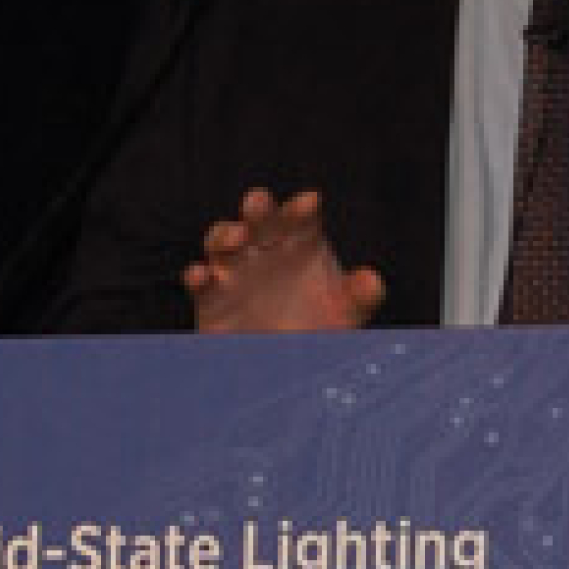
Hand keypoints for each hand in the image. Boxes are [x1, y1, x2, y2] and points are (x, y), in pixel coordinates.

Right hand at [183, 187, 384, 332]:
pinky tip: (203, 275)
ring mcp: (237, 270)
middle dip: (258, 208)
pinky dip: (197, 275)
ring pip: (222, 240)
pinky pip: (200, 281)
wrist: (286, 365)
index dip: (303, 208)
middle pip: (260, 219)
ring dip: (224, 234)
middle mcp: (267, 248)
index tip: (309, 203)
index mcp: (302, 241)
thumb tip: (371, 281)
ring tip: (235, 237)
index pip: (302, 217)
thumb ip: (360, 297)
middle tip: (258, 203)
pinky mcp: (212, 297)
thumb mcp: (347, 314)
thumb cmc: (320, 327)